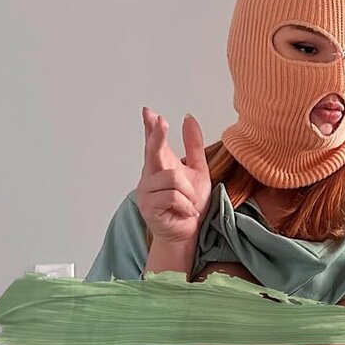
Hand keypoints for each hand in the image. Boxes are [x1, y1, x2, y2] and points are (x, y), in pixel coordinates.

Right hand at [137, 107, 212, 245]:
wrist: (188, 232)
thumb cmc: (190, 204)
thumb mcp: (198, 172)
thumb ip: (193, 146)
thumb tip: (188, 118)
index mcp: (161, 166)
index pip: (153, 142)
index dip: (150, 127)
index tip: (148, 112)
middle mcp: (150, 176)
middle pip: (153, 151)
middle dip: (157, 136)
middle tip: (160, 121)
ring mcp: (146, 191)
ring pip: (173, 178)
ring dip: (188, 193)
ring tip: (189, 204)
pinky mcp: (148, 206)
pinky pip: (172, 196)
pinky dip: (185, 205)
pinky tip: (185, 212)